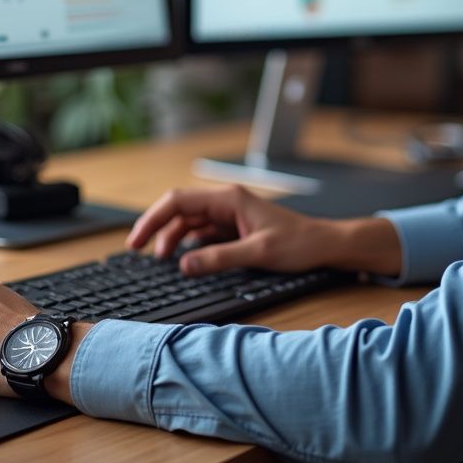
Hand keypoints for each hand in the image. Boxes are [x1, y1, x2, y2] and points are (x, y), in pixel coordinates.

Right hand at [127, 183, 403, 278]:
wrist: (325, 245)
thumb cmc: (299, 243)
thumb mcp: (258, 253)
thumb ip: (220, 258)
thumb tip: (184, 264)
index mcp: (230, 198)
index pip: (179, 201)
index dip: (153, 219)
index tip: (137, 240)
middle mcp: (227, 202)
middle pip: (180, 210)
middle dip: (158, 229)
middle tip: (138, 252)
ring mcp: (230, 214)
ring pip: (190, 222)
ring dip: (173, 239)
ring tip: (162, 261)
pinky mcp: (235, 228)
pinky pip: (204, 233)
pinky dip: (190, 244)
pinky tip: (184, 259)